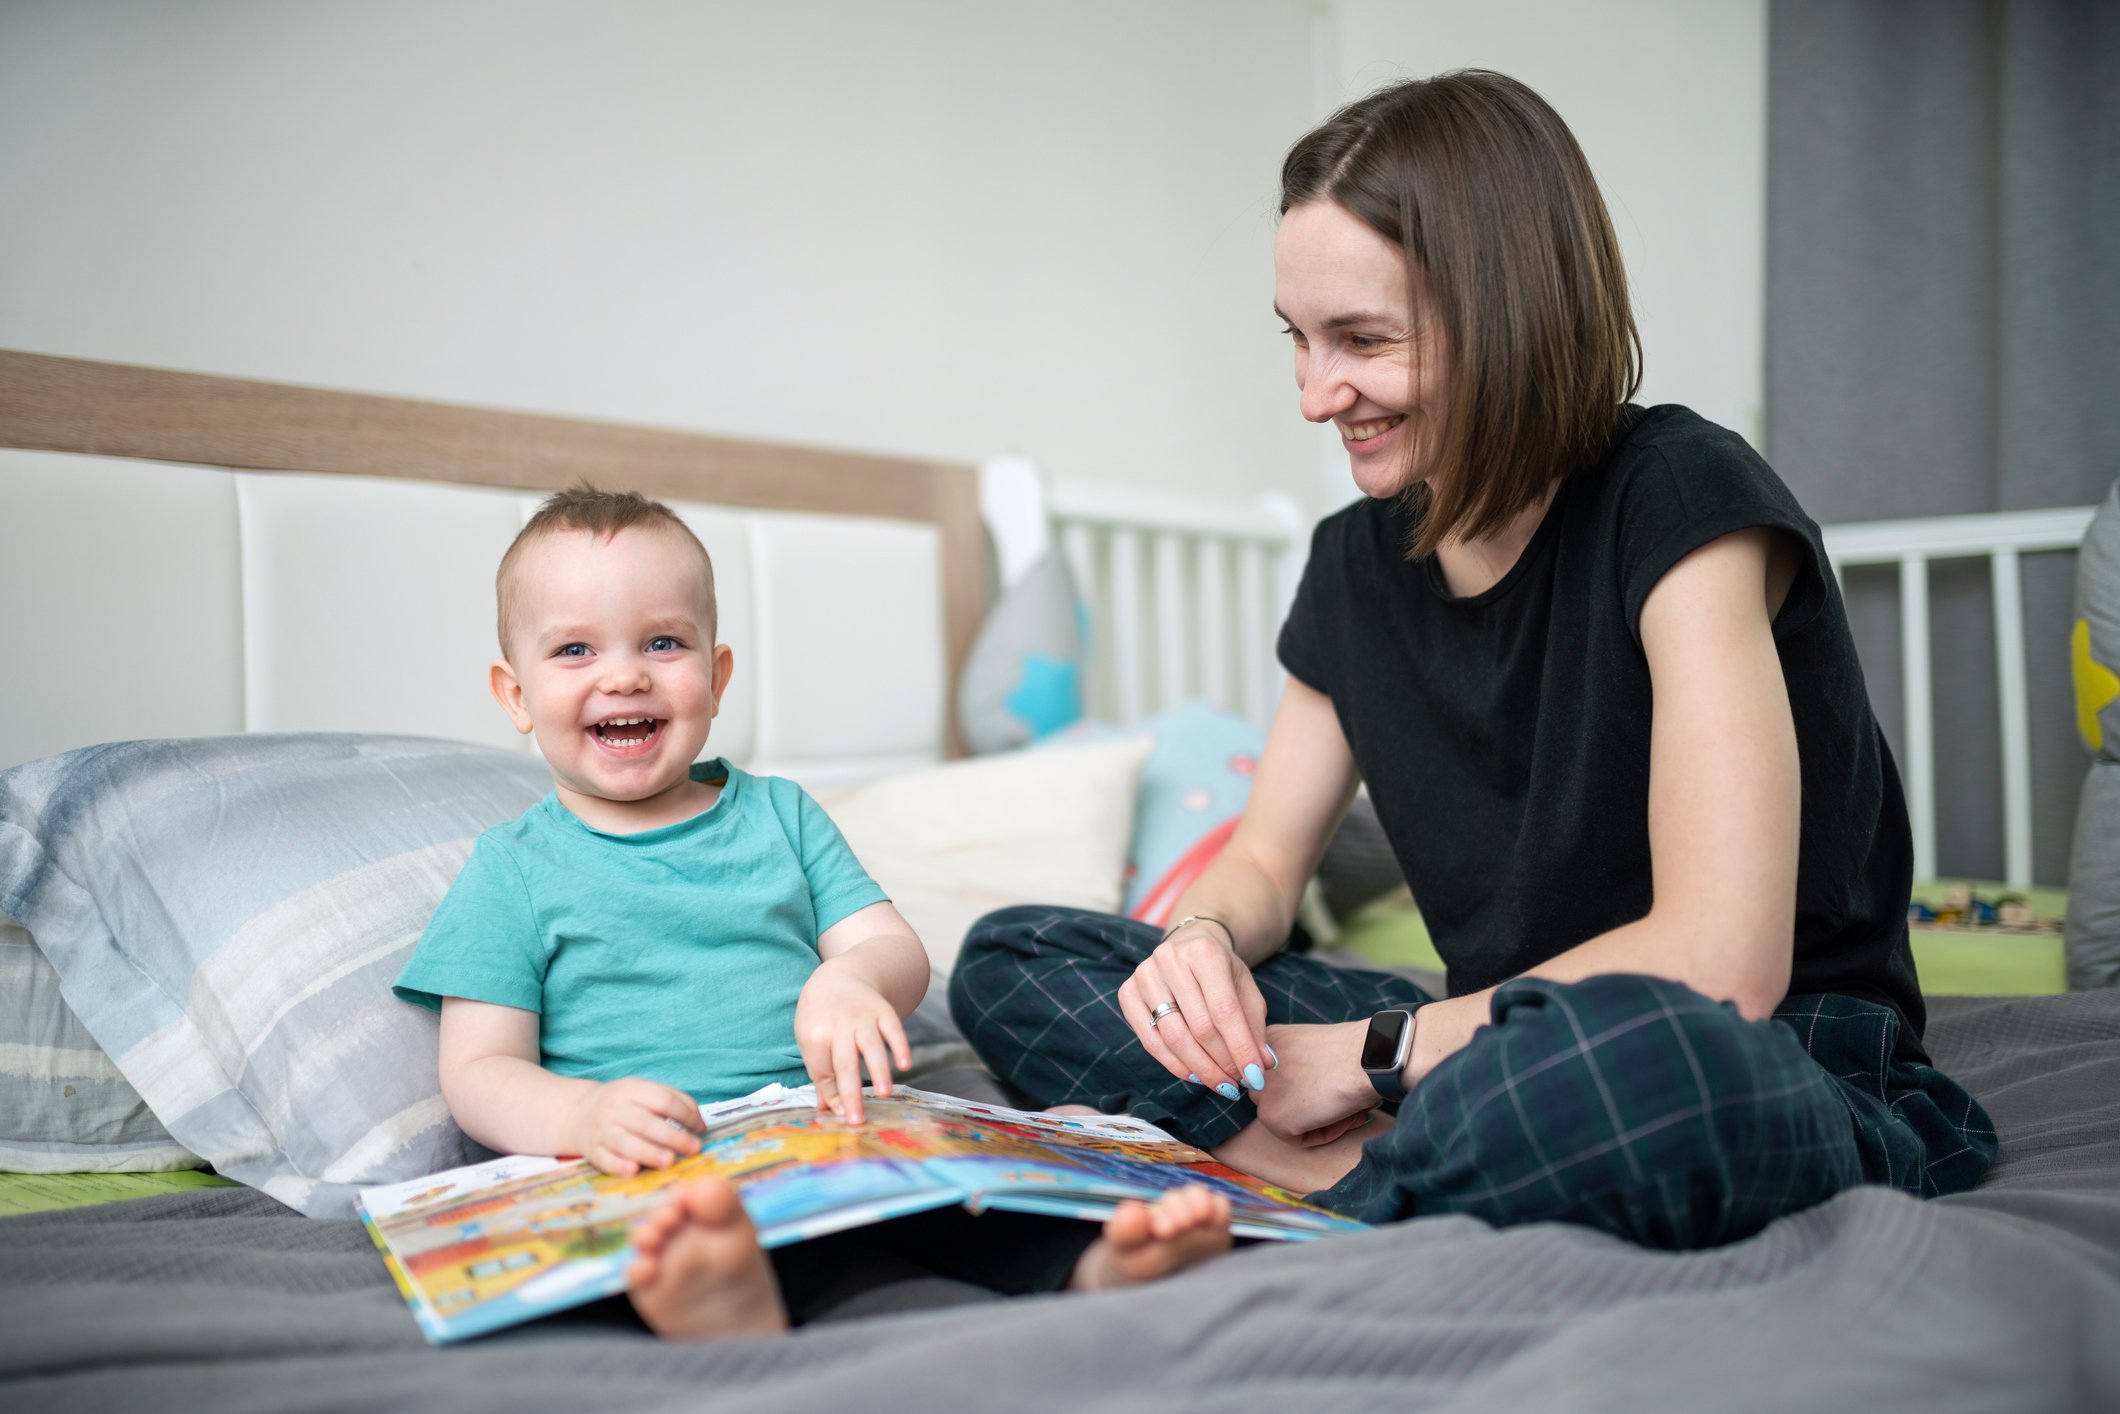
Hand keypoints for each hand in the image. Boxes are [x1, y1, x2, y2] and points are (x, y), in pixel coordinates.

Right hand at [569, 1077, 703, 1175]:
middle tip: (693, 1149)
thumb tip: (700, 1125)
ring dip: (648, 1152)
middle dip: (672, 1136)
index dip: (686, 1114)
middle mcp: (615, 1108)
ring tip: (669, 1161)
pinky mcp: (592, 1150)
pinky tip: (634, 1171)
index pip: (663, 1099)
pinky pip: (604, 1159)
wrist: (580, 1113)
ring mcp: (602, 1130)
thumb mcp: (644, 1092)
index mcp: (632, 1089)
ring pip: (624, 1141)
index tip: (700, 1130)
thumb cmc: (624, 1105)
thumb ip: (674, 1102)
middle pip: (646, 1122)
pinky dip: (618, 1165)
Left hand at [794, 960, 911, 1124]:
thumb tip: (828, 1110)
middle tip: (856, 1120)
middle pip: (843, 1063)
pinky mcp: (882, 1010)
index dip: (832, 1094)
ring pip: (870, 1045)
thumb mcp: (810, 1041)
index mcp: (814, 1035)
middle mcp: (838, 1025)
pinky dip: (900, 1045)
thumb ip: (821, 1074)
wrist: (837, 978)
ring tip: (883, 1094)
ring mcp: (861, 1017)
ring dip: (877, 1070)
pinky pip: (893, 1028)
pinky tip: (905, 1064)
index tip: (842, 1115)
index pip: (823, 1071)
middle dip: (850, 1093)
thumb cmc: (820, 1018)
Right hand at [1117, 921, 1271, 1097]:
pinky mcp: (1127, 992)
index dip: (1240, 1048)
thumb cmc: (1221, 971)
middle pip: (1199, 1027)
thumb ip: (1254, 1026)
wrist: (1188, 945)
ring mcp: (1145, 975)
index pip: (1225, 1011)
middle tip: (1238, 1085)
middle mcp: (1170, 959)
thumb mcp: (1245, 989)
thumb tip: (1263, 1064)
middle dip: (1222, 1063)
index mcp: (1205, 952)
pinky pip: (1150, 1040)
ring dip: (1200, 1069)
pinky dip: (1174, 1064)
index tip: (1255, 1077)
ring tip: (1220, 1084)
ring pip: (1173, 1037)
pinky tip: (1194, 1075)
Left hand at [1249, 1021, 1379, 1143]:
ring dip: (1315, 1121)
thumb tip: (1303, 1092)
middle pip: (1280, 1097)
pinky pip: (1297, 1139)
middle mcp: (1254, 1063)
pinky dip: (1322, 1135)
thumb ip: (1297, 1065)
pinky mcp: (1271, 1116)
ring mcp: (1260, 1090)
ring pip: (1286, 1118)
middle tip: (1338, 1104)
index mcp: (1266, 1041)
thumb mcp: (1314, 1048)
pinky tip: (1342, 1118)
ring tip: (1344, 1112)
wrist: (1365, 1057)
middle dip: (1308, 1105)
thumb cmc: (1355, 1050)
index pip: (1279, 1077)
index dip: (1308, 1087)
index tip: (1331, 1087)